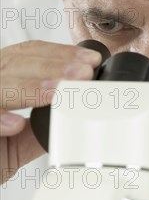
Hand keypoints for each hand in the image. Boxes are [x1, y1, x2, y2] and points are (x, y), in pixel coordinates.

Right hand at [0, 40, 101, 184]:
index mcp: (0, 81)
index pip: (28, 56)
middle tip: (83, 73)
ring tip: (57, 92)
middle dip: (54, 67)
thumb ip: (41, 129)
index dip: (59, 54)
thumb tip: (76, 119)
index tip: (89, 61)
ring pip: (1, 84)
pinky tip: (15, 124)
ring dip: (31, 88)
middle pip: (16, 63)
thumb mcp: (18, 144)